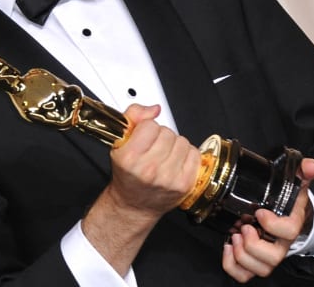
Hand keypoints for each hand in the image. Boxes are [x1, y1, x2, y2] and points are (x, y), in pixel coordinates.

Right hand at [81, 104, 200, 275]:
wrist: (134, 204)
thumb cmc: (128, 175)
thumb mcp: (119, 144)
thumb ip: (133, 117)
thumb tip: (154, 109)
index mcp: (130, 158)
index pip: (149, 125)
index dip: (146, 128)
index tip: (143, 137)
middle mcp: (149, 169)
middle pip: (167, 132)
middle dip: (160, 136)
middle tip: (153, 147)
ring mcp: (169, 177)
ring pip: (181, 141)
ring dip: (174, 144)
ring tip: (164, 154)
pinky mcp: (184, 183)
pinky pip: (194, 154)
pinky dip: (187, 154)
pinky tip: (176, 161)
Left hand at [221, 157, 313, 282]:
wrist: (283, 216)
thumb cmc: (286, 203)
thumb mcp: (295, 184)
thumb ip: (303, 172)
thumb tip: (309, 166)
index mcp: (290, 224)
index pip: (289, 231)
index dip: (273, 225)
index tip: (259, 212)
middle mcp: (280, 244)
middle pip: (274, 257)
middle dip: (254, 244)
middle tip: (243, 227)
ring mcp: (267, 255)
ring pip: (260, 269)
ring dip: (242, 255)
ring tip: (234, 235)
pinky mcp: (253, 261)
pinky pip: (244, 275)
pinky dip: (232, 266)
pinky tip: (227, 247)